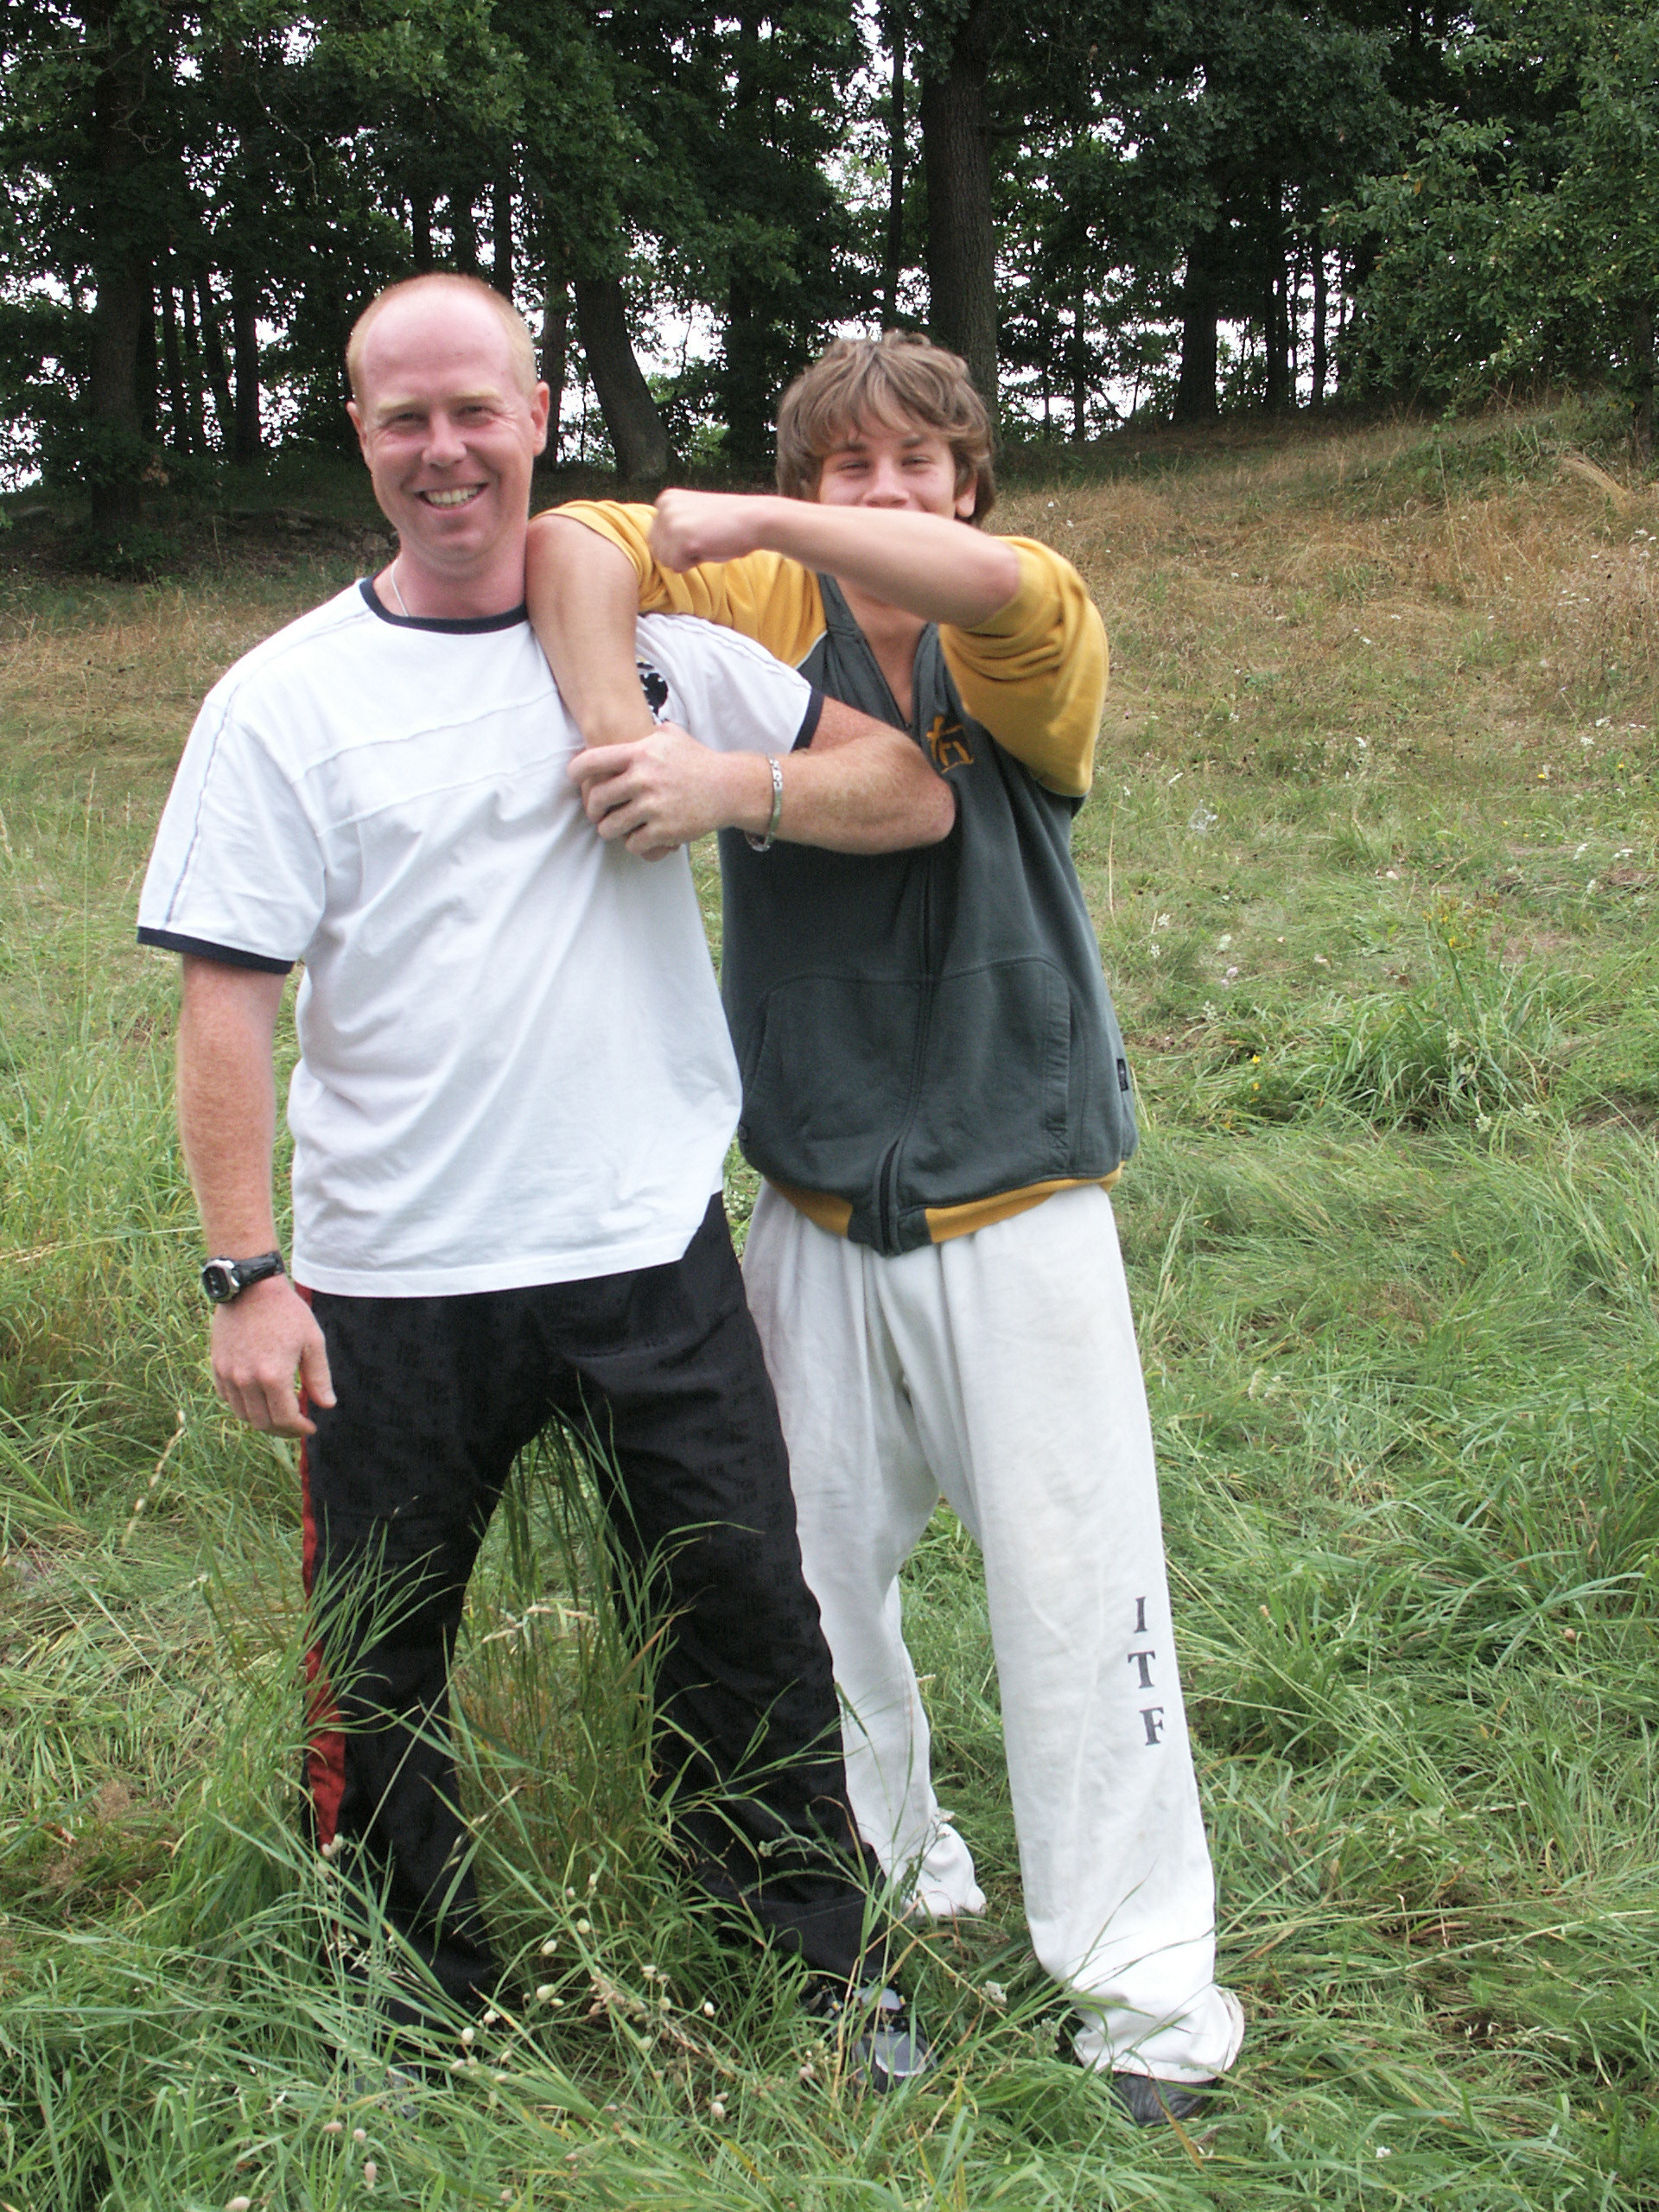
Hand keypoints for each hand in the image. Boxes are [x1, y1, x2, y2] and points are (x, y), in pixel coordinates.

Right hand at [209, 1274, 335, 1436]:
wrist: (251, 1288)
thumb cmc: (286, 1312)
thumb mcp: (312, 1341)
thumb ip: (319, 1377)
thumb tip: (326, 1405)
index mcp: (273, 1376)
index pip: (284, 1419)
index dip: (299, 1429)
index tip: (310, 1427)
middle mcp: (246, 1380)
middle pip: (262, 1423)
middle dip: (283, 1430)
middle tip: (297, 1425)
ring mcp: (228, 1374)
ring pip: (243, 1414)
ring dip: (262, 1420)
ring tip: (279, 1413)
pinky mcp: (217, 1366)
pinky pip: (227, 1397)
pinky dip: (243, 1404)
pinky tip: (258, 1397)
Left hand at [568, 723, 759, 856]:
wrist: (728, 787)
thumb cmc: (697, 760)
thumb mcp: (671, 735)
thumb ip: (644, 733)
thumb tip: (623, 727)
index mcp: (640, 754)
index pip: (591, 762)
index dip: (576, 772)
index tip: (576, 780)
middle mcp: (643, 779)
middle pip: (597, 799)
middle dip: (593, 809)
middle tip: (597, 812)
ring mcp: (653, 807)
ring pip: (610, 827)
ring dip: (610, 830)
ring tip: (614, 828)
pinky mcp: (665, 831)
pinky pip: (633, 844)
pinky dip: (633, 844)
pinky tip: (639, 838)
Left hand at [650, 489, 770, 571]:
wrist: (755, 519)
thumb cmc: (727, 523)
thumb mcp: (692, 517)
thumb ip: (673, 527)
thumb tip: (658, 552)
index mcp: (666, 499)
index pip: (657, 538)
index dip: (679, 544)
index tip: (701, 531)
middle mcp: (664, 507)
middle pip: (658, 551)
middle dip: (680, 553)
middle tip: (705, 539)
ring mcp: (672, 522)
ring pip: (666, 561)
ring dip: (687, 559)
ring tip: (707, 541)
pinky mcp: (682, 539)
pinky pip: (677, 567)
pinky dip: (695, 563)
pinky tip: (710, 546)